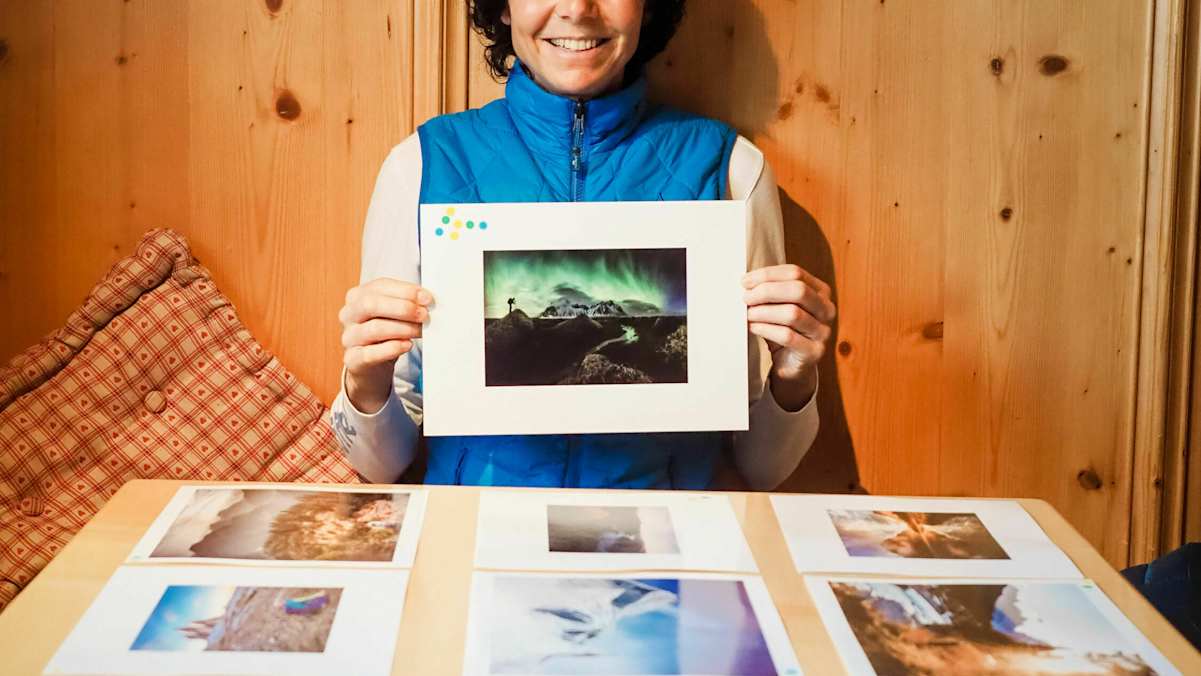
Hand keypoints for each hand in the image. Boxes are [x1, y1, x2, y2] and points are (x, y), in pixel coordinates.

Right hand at [338, 278, 432, 413]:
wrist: (371, 366)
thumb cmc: (385, 335)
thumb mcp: (393, 315)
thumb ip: (406, 303)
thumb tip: (426, 299)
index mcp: (357, 296)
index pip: (379, 286)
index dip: (405, 291)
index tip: (427, 298)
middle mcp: (348, 314)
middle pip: (371, 304)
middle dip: (402, 308)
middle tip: (424, 315)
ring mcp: (348, 337)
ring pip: (374, 329)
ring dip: (403, 329)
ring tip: (420, 331)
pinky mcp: (352, 359)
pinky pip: (370, 353)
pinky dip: (391, 349)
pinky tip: (407, 345)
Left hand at [742, 264, 835, 408]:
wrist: (791, 364)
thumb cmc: (783, 330)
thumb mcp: (779, 306)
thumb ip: (771, 291)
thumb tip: (747, 283)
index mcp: (820, 291)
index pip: (795, 273)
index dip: (768, 275)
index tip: (745, 281)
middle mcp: (826, 309)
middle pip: (798, 290)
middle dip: (766, 291)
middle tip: (746, 298)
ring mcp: (823, 331)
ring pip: (792, 314)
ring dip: (764, 312)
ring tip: (748, 314)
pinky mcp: (814, 351)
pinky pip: (787, 336)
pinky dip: (766, 329)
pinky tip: (754, 327)